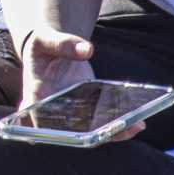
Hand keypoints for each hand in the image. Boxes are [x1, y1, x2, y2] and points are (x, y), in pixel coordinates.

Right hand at [15, 28, 143, 140]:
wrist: (53, 51)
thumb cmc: (43, 47)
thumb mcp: (45, 40)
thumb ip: (63, 43)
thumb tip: (87, 50)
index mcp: (35, 98)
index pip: (40, 122)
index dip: (55, 132)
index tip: (73, 132)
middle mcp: (54, 114)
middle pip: (73, 133)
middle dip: (94, 134)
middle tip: (113, 131)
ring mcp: (74, 116)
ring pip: (93, 133)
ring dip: (114, 132)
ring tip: (135, 125)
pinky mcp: (89, 113)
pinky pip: (104, 125)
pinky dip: (120, 126)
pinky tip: (138, 121)